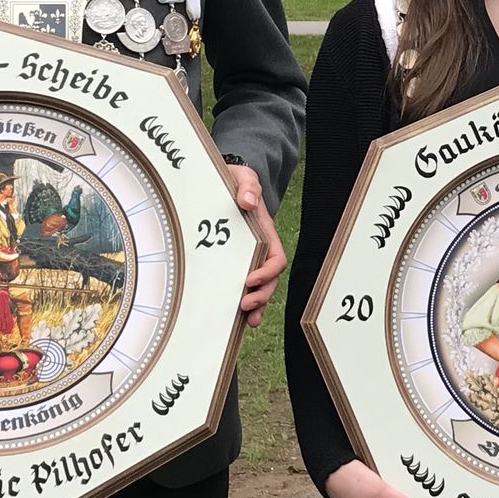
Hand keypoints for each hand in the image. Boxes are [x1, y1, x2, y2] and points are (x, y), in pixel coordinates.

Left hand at [227, 164, 286, 327]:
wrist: (222, 184)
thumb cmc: (235, 182)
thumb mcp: (242, 178)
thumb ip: (247, 186)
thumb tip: (248, 201)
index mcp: (264, 232)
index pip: (275, 257)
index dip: (267, 271)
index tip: (250, 279)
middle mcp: (259, 249)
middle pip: (270, 279)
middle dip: (262, 295)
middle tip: (245, 304)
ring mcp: (248, 258)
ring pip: (260, 288)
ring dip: (257, 304)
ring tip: (248, 319)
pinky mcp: (233, 263)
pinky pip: (245, 287)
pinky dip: (246, 304)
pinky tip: (241, 319)